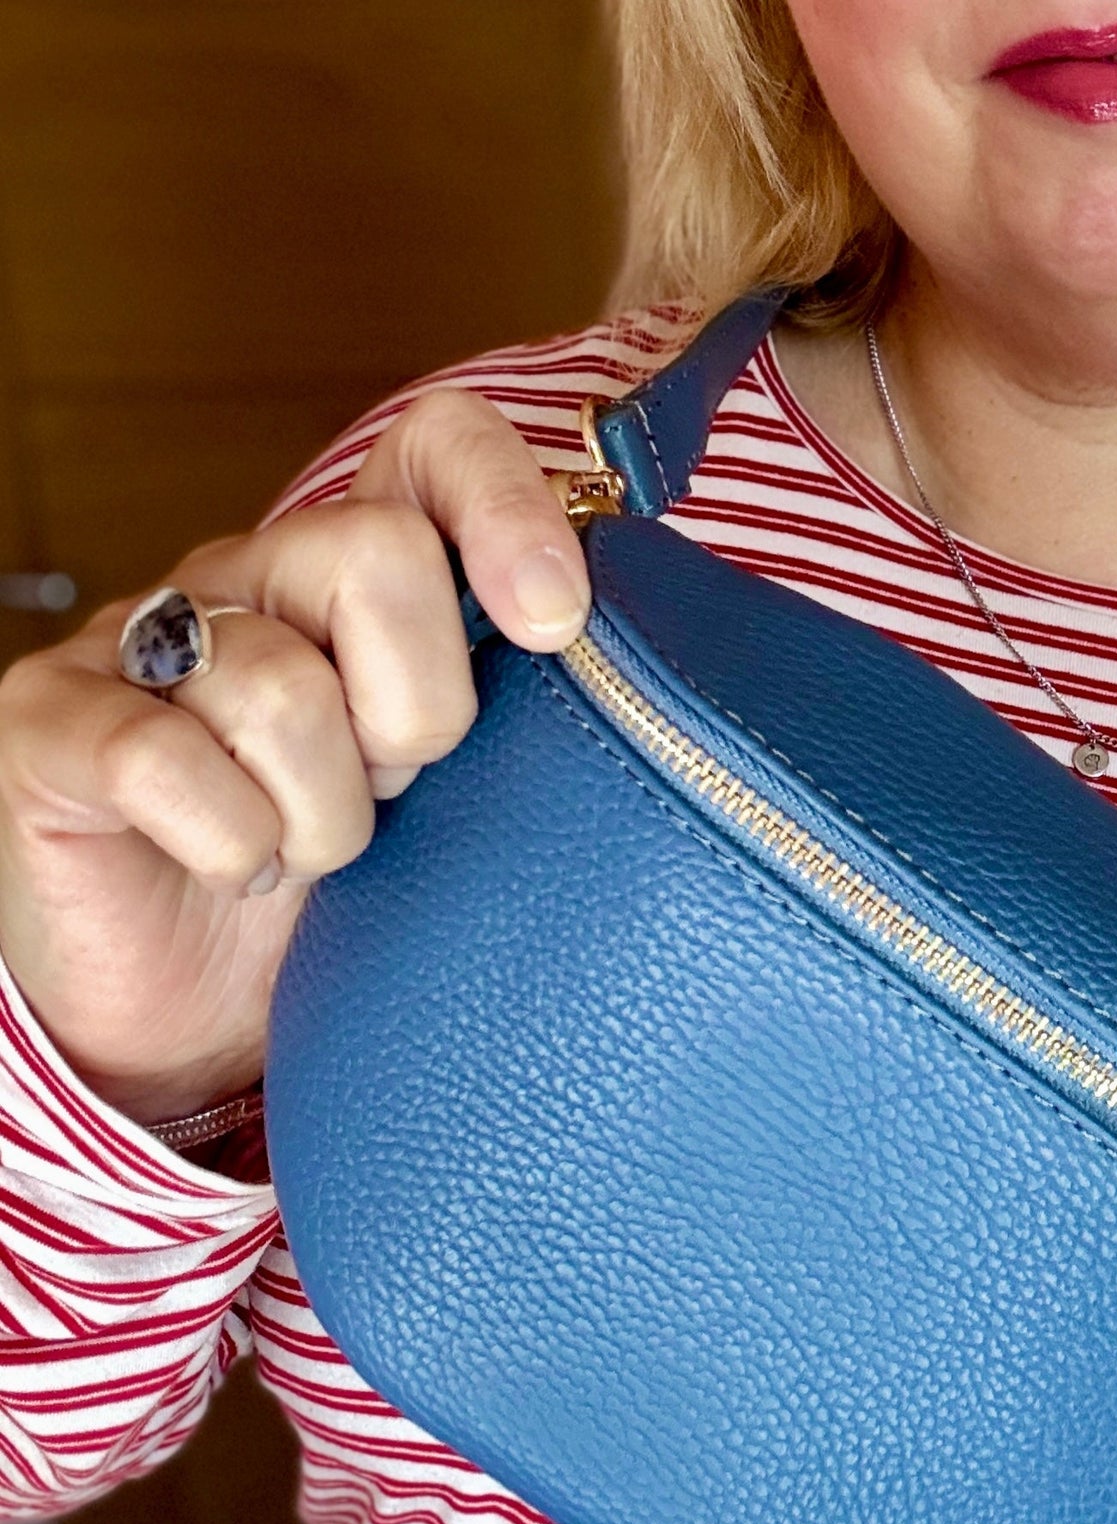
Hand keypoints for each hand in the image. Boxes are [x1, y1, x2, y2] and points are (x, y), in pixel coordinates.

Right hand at [0, 390, 588, 1124]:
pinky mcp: (52, 723)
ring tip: (310, 853)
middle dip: (419, 712)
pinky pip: (168, 766)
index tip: (553, 624)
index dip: (505, 507)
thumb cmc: (355, 890)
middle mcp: (250, 578)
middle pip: (378, 559)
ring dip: (324, 816)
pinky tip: (231, 866)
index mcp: (358, 572)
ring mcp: (141, 643)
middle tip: (395, 790)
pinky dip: (230, 846)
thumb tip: (595, 643)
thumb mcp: (461, 791)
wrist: (207, 1015)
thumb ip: (520, 707)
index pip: (436, 448)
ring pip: (283, 688)